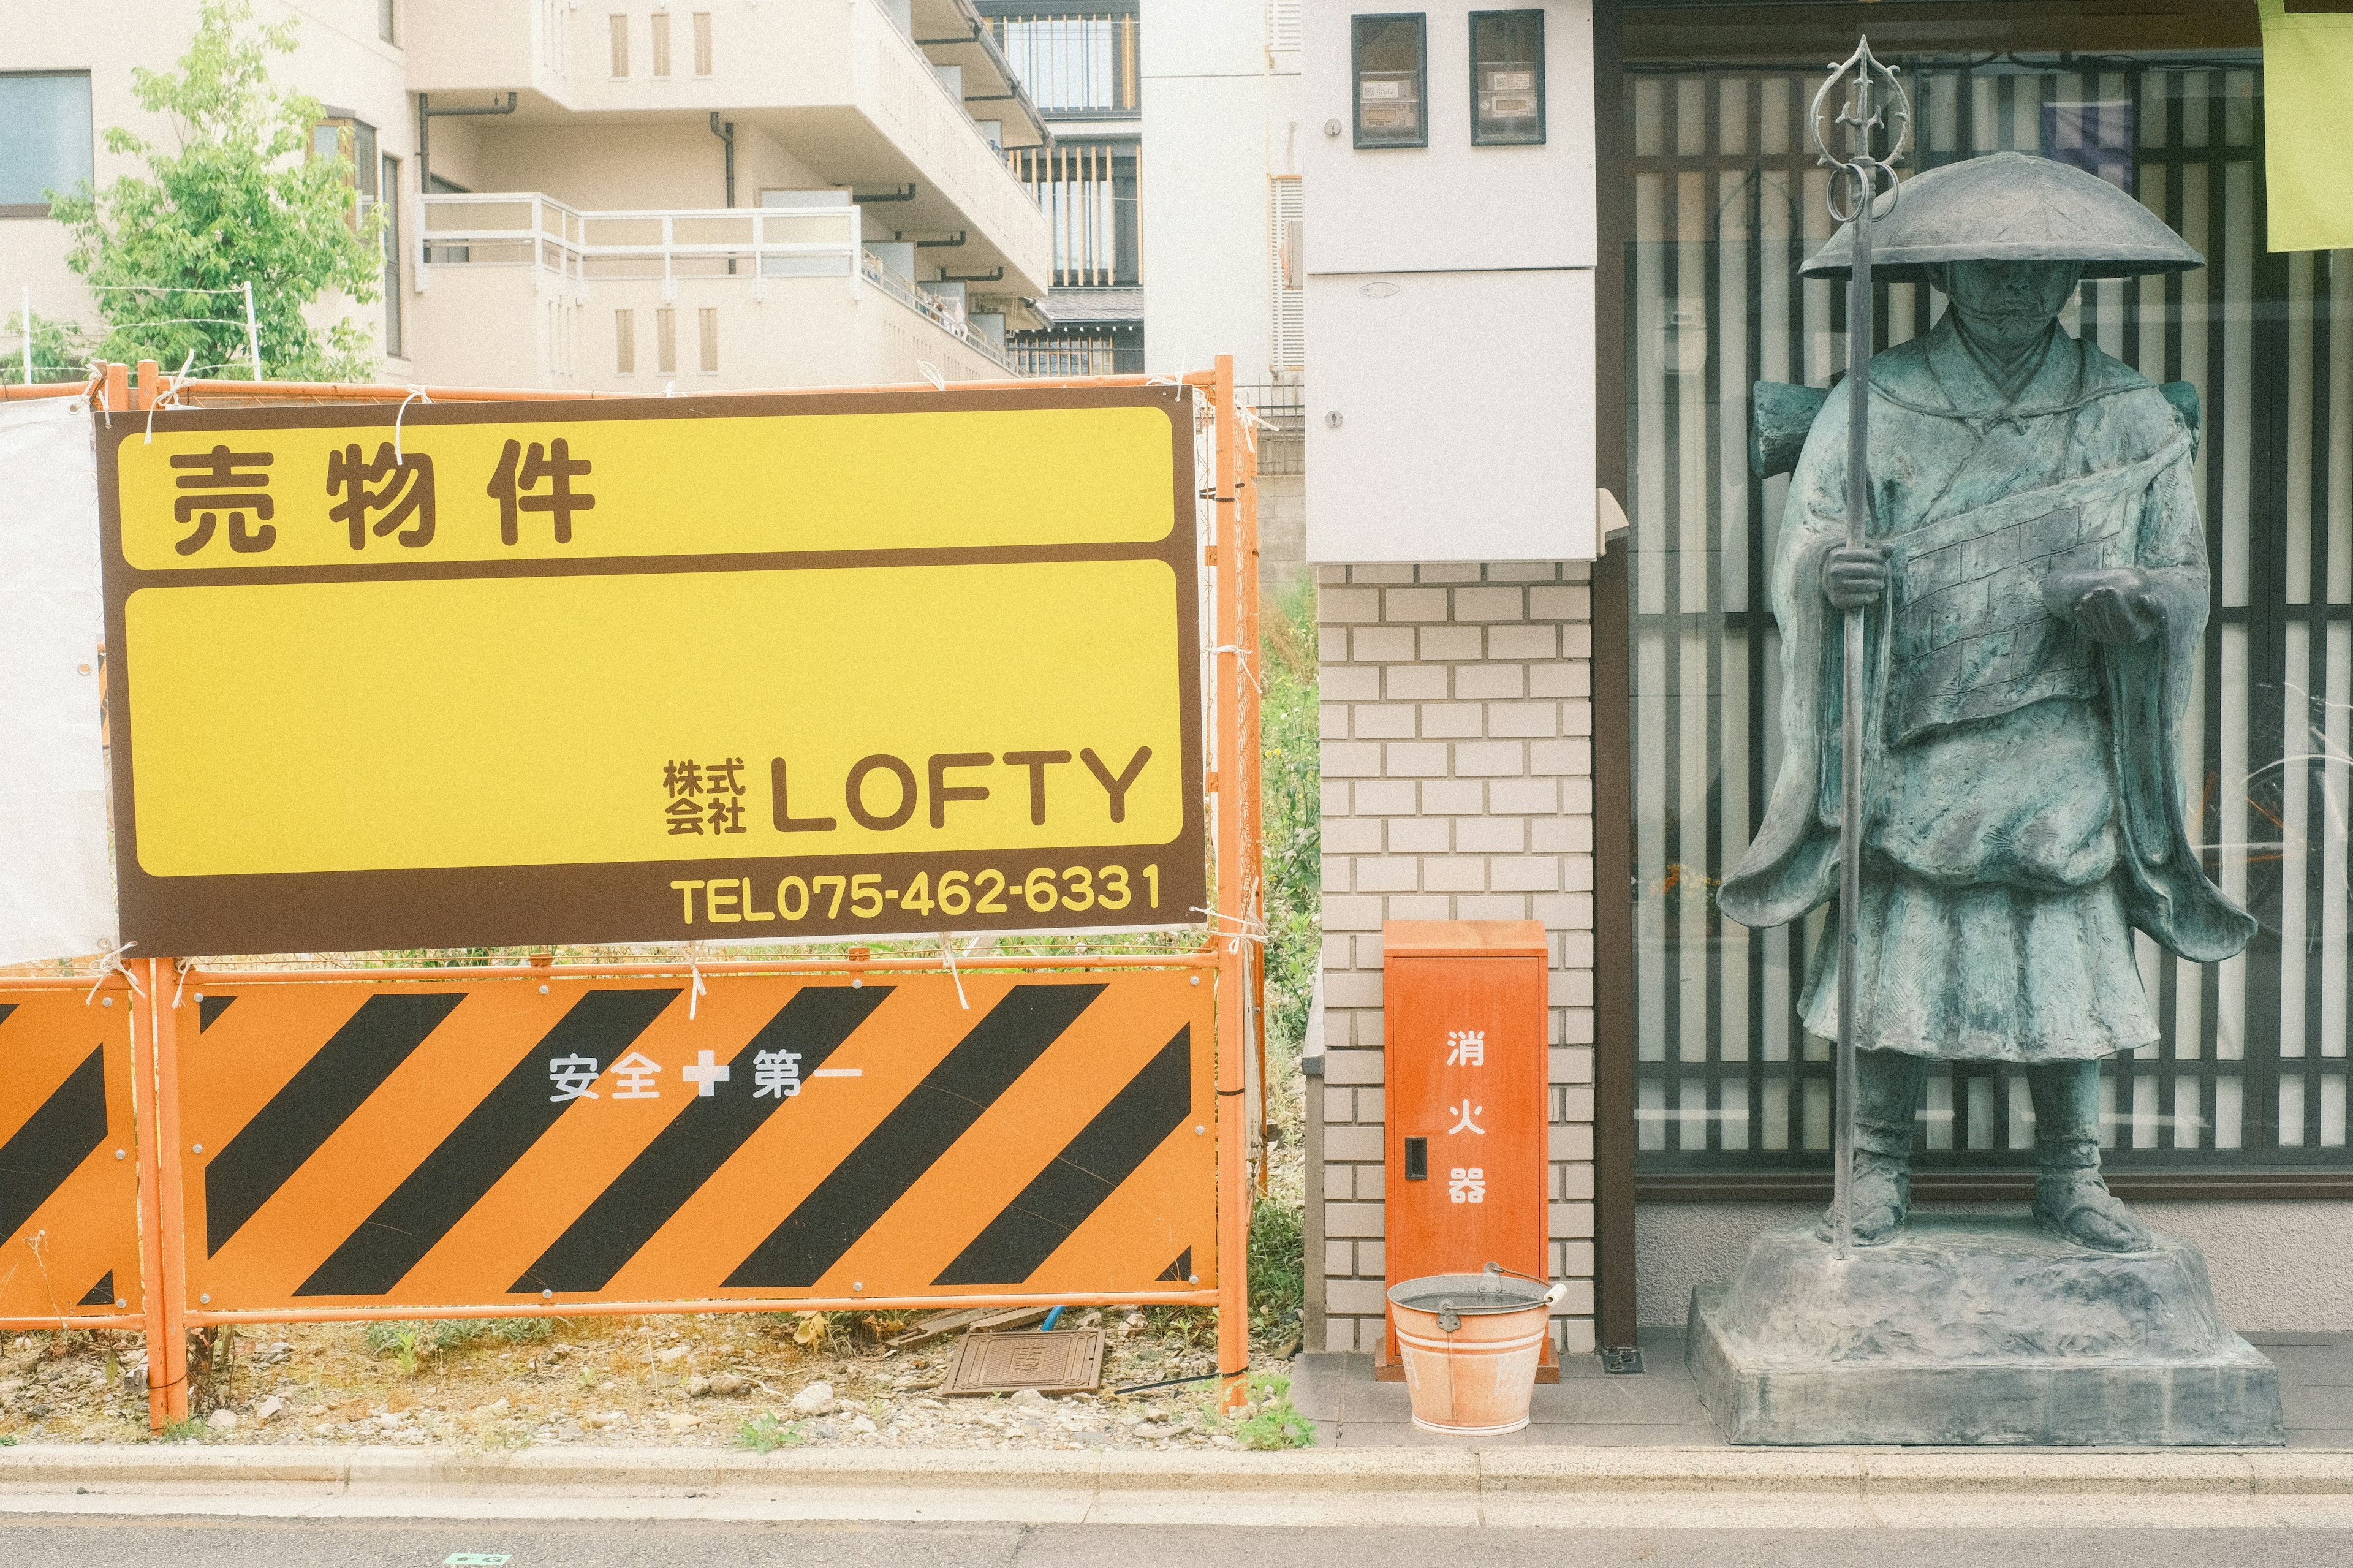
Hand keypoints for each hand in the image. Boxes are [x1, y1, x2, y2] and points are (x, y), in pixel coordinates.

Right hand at [1823, 544, 1889, 609]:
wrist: (1827, 583)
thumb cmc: (1848, 566)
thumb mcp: (1857, 555)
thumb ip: (1875, 551)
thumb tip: (1891, 547)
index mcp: (1837, 554)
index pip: (1869, 554)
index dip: (1880, 558)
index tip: (1882, 561)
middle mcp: (1834, 570)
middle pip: (1871, 569)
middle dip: (1882, 571)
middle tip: (1883, 573)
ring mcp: (1835, 586)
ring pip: (1870, 584)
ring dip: (1880, 584)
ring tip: (1879, 583)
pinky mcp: (1839, 600)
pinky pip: (1865, 598)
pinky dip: (1873, 596)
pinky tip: (1873, 593)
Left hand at [2043, 566, 2160, 643]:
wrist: (2133, 623)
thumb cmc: (2147, 614)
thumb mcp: (2158, 611)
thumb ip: (2154, 605)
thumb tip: (2144, 598)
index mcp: (2135, 634)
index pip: (2123, 618)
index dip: (2116, 603)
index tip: (2111, 589)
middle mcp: (2119, 640)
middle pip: (2107, 620)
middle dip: (2102, 603)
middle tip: (2100, 589)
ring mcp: (2105, 639)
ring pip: (2095, 623)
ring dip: (2091, 607)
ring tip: (2091, 593)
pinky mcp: (2094, 636)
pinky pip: (2085, 626)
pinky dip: (2082, 614)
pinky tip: (2082, 602)